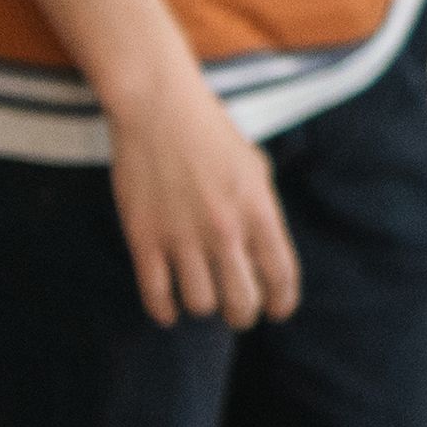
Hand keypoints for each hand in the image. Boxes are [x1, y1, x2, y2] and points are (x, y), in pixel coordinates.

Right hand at [107, 71, 301, 327]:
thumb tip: (265, 260)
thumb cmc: (213, 137)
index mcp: (260, 212)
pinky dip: (164, 311)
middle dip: (243, 315)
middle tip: (238, 312)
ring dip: (204, 308)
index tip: (277, 312)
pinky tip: (169, 312)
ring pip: (200, 304)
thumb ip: (264, 215)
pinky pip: (156, 294)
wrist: (160, 111)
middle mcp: (224, 230)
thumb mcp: (257, 171)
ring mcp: (182, 236)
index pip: (281, 277)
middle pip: (241, 302)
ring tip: (203, 299)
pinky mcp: (144, 238)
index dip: (282, 303)